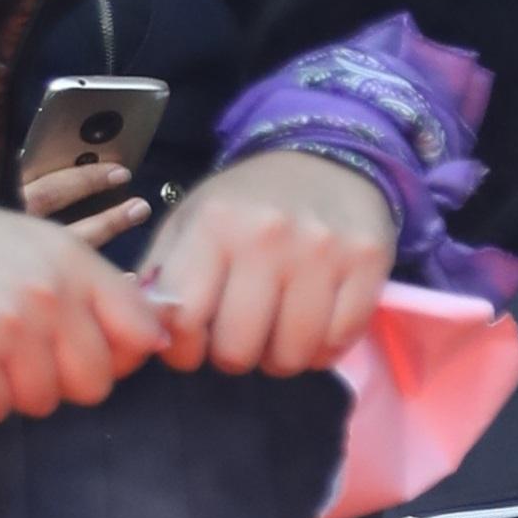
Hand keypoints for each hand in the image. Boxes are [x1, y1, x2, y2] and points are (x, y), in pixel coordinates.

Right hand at [0, 178, 161, 423]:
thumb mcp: (30, 243)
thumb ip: (89, 288)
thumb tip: (155, 338)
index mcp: (70, 259)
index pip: (140, 333)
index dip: (120, 356)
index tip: (89, 352)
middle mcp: (46, 293)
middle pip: (95, 383)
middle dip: (61, 381)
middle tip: (18, 353)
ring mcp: (5, 328)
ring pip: (42, 403)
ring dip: (11, 388)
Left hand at [137, 155, 398, 379]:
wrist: (326, 157)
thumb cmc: (247, 202)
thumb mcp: (190, 221)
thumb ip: (161, 275)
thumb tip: (149, 332)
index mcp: (215, 225)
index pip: (184, 322)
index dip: (182, 350)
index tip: (192, 345)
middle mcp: (268, 236)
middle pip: (238, 350)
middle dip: (231, 357)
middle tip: (238, 338)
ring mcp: (323, 252)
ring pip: (290, 356)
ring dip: (278, 359)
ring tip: (274, 334)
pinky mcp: (368, 264)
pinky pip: (337, 344)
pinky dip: (320, 351)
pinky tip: (311, 328)